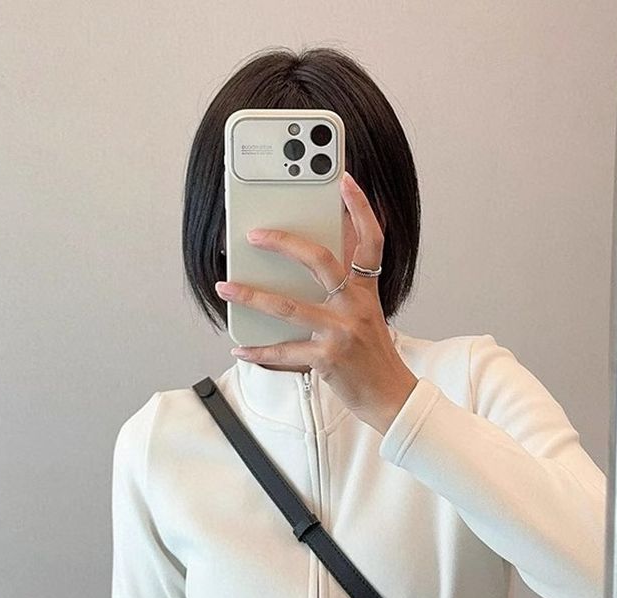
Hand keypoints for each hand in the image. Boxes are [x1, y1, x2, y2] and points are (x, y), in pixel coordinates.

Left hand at [215, 171, 417, 435]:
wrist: (390, 398)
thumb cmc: (373, 357)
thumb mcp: (368, 316)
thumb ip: (347, 288)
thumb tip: (310, 264)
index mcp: (367, 292)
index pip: (370, 241)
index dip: (360, 207)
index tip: (344, 179)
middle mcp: (356, 306)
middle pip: (320, 260)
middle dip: (284, 243)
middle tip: (254, 234)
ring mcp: (341, 332)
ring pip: (288, 306)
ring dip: (251, 295)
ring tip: (225, 287)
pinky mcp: (327, 359)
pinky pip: (283, 352)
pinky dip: (259, 352)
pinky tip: (240, 347)